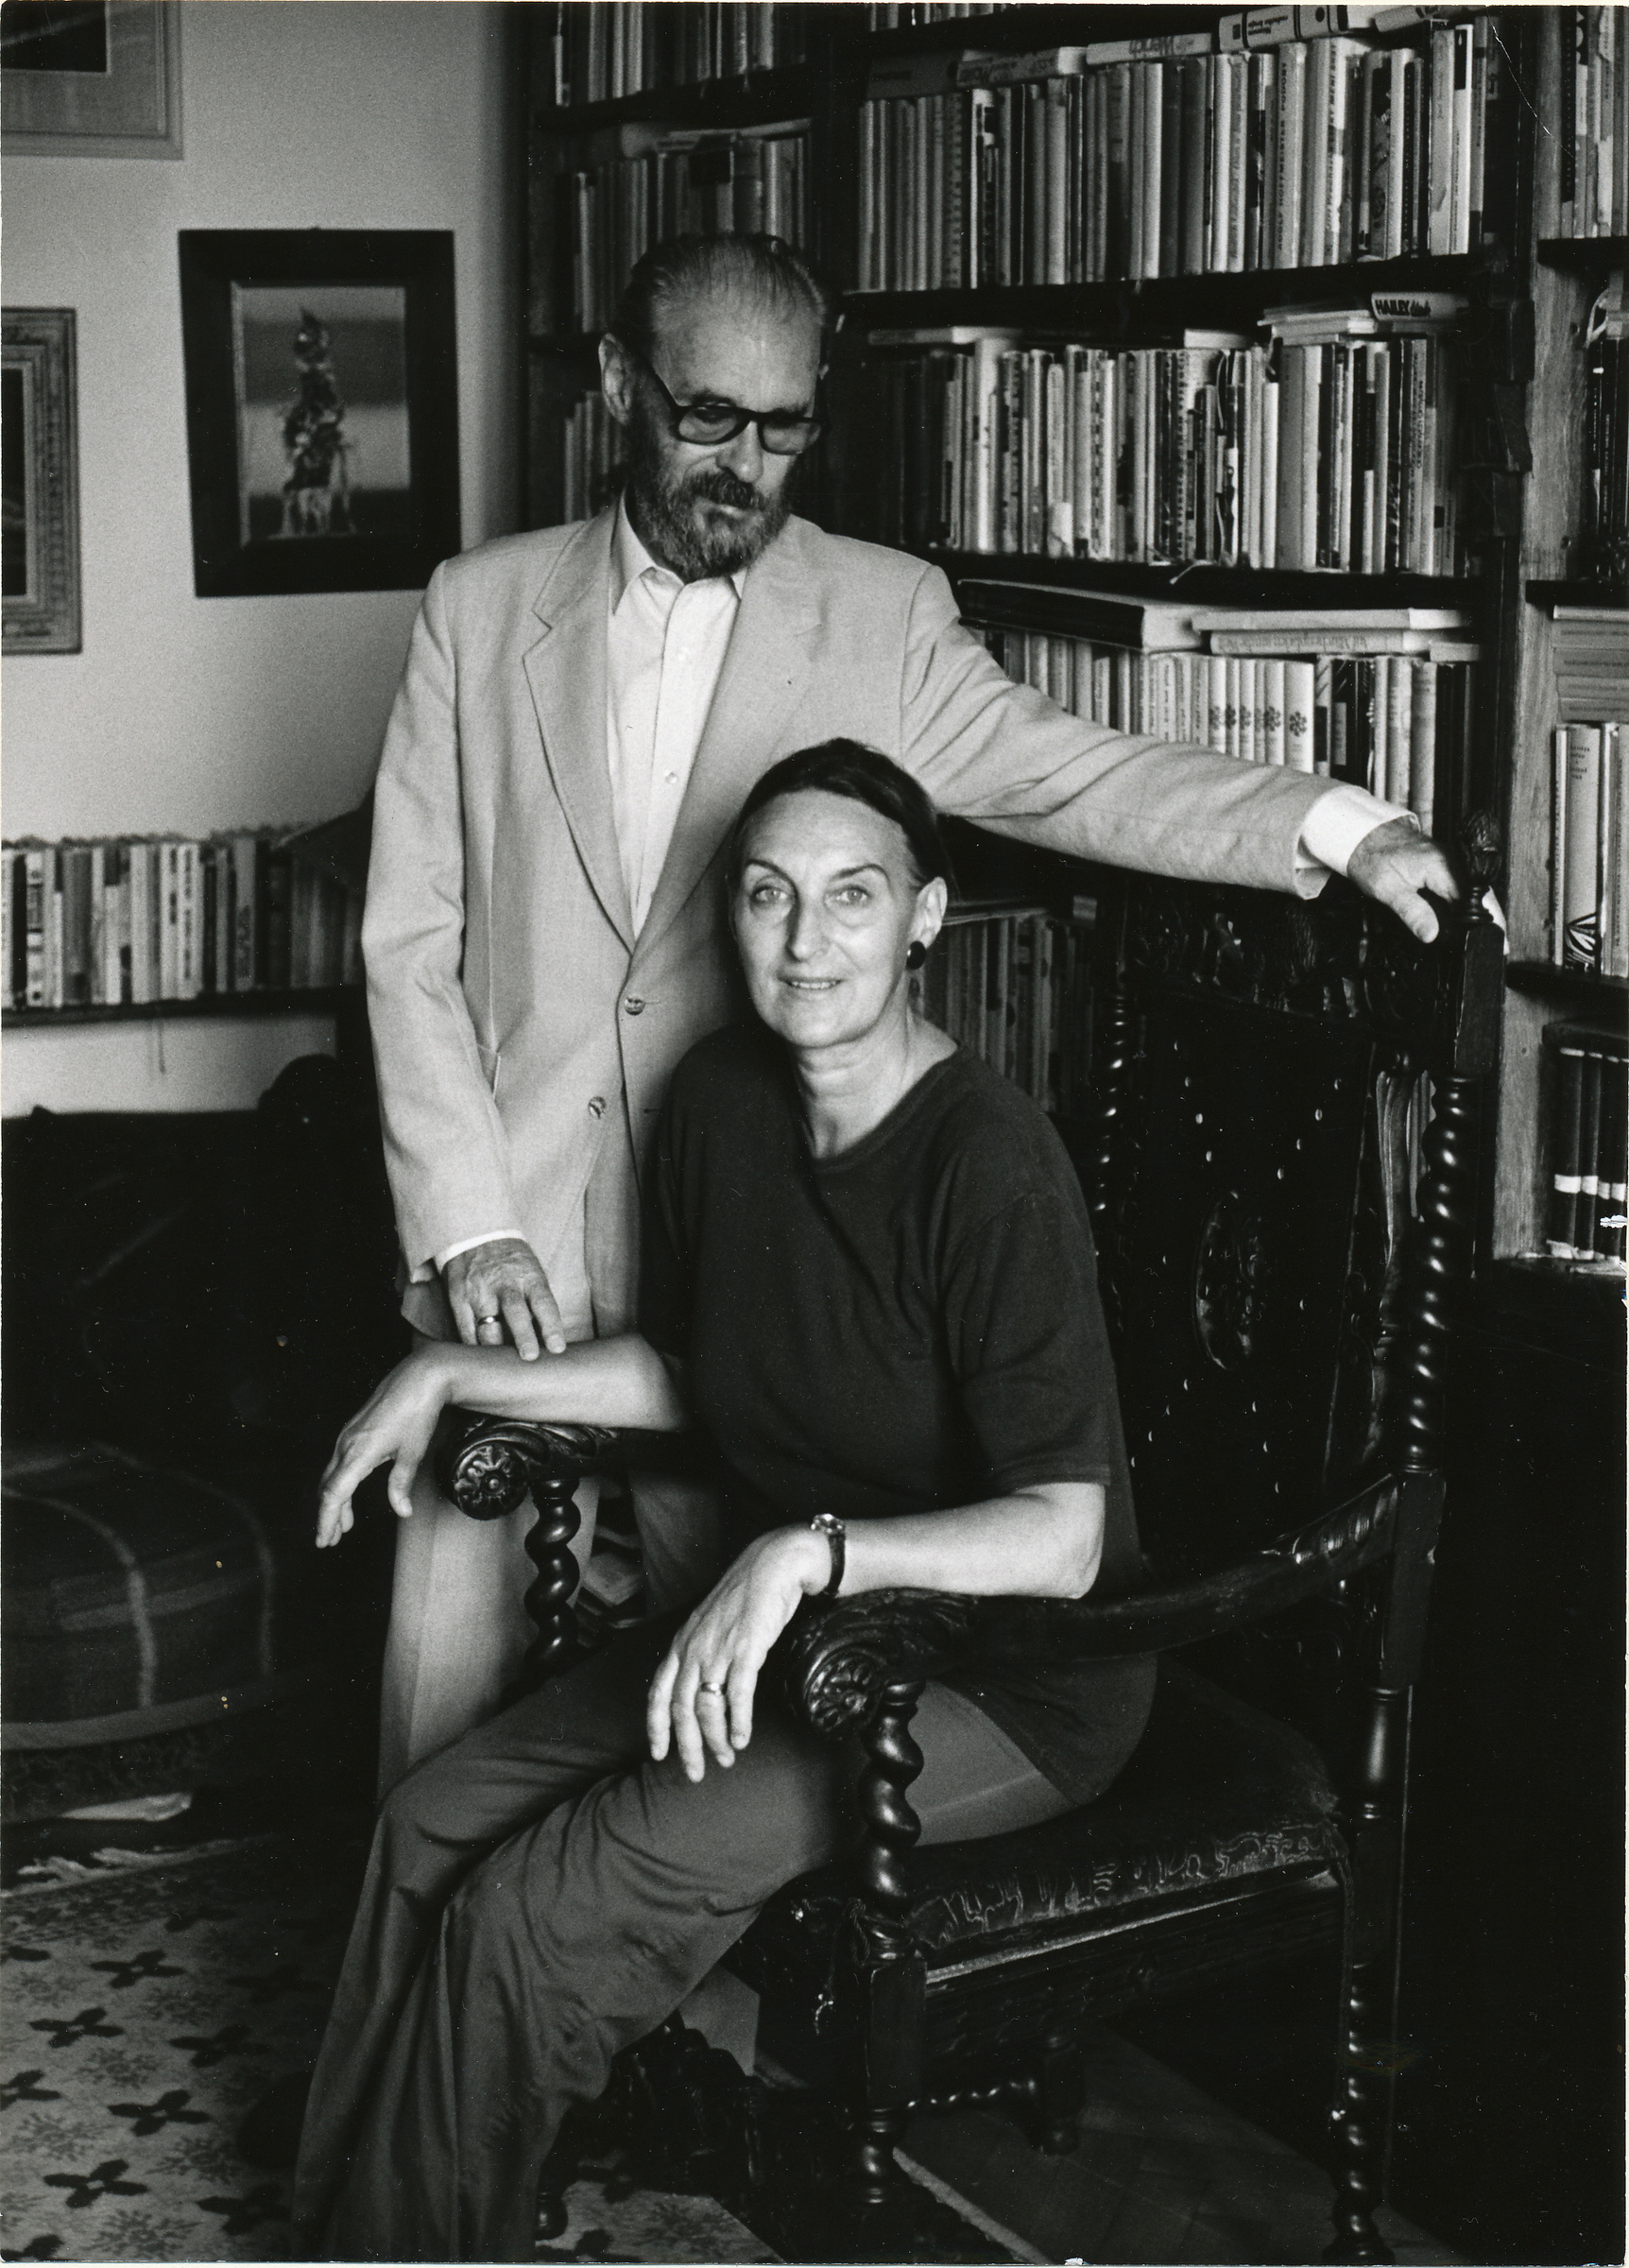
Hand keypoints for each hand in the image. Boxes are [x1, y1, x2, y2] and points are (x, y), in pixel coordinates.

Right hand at [315, 1347, 450, 1546]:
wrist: (419, 1377)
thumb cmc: (417, 1412)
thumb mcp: (412, 1453)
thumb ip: (401, 1485)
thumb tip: (402, 1511)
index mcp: (358, 1453)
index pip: (334, 1494)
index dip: (326, 1519)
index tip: (323, 1540)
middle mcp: (346, 1444)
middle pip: (327, 1487)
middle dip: (327, 1516)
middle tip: (329, 1541)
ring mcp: (348, 1435)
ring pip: (332, 1475)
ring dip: (335, 1501)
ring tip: (342, 1526)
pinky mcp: (353, 1430)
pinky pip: (339, 1463)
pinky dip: (341, 1483)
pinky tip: (350, 1494)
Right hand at [444, 1237, 564, 1360]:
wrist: (477, 1234)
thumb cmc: (513, 1262)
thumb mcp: (532, 1272)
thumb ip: (538, 1304)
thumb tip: (549, 1342)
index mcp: (528, 1276)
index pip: (543, 1302)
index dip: (551, 1326)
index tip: (557, 1348)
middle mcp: (504, 1284)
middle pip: (515, 1312)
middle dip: (523, 1336)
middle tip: (530, 1357)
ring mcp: (479, 1291)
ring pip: (487, 1326)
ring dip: (496, 1349)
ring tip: (503, 1368)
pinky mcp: (458, 1298)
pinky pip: (465, 1328)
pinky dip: (473, 1346)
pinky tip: (481, 1360)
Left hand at [646, 1529, 827, 1781]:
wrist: (772, 1565)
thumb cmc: (744, 1597)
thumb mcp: (709, 1625)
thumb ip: (699, 1653)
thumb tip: (698, 1687)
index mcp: (681, 1644)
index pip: (658, 1693)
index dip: (656, 1728)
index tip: (659, 1754)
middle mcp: (693, 1649)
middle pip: (681, 1709)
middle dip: (687, 1746)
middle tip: (695, 1772)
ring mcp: (718, 1649)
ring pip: (707, 1707)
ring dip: (716, 1739)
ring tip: (727, 1755)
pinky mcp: (746, 1649)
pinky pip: (737, 1695)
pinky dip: (739, 1721)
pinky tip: (743, 1737)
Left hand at [1346, 817, 1459, 943]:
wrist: (1364, 839)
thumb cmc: (1374, 862)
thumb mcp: (1389, 892)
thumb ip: (1414, 913)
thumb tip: (1432, 935)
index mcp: (1442, 867)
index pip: (1467, 901)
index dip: (1462, 922)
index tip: (1451, 935)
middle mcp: (1451, 860)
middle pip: (1468, 897)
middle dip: (1459, 917)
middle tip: (1440, 930)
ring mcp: (1448, 859)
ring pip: (1462, 892)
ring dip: (1453, 909)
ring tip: (1433, 917)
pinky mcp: (1443, 862)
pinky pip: (1453, 885)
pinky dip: (1446, 899)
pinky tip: (1432, 906)